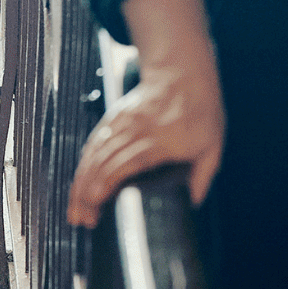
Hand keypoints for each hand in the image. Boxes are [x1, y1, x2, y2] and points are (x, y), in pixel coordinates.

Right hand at [67, 61, 227, 226]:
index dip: (108, 181)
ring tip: (75, 208)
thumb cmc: (199, 109)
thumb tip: (194, 201)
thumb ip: (203, 174)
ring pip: (95, 154)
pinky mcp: (114, 118)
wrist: (182, 72)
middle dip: (88, 190)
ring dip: (81, 181)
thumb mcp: (212, 143)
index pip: (128, 162)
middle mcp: (137, 130)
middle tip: (81, 217)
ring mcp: (122, 123)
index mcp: (161, 140)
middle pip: (105, 162)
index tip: (96, 201)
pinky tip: (78, 182)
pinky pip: (94, 142)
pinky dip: (83, 164)